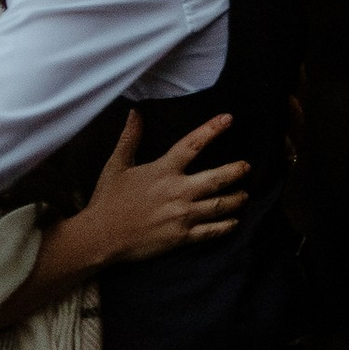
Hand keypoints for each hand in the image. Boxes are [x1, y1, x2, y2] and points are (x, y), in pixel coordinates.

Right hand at [73, 108, 247, 268]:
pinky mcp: (182, 236)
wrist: (102, 236)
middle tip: (246, 167)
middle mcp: (177, 191)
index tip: (229, 118)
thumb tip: (135, 112)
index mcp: (163, 170)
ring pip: (220, 205)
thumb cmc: (107, 199)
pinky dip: (226, 226)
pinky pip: (212, 231)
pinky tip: (234, 222)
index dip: (212, 130)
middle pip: (217, 178)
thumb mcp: (116, 165)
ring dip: (236, 199)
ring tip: (244, 195)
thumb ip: (130, 138)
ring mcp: (182, 215)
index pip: (193, 144)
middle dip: (236, 171)